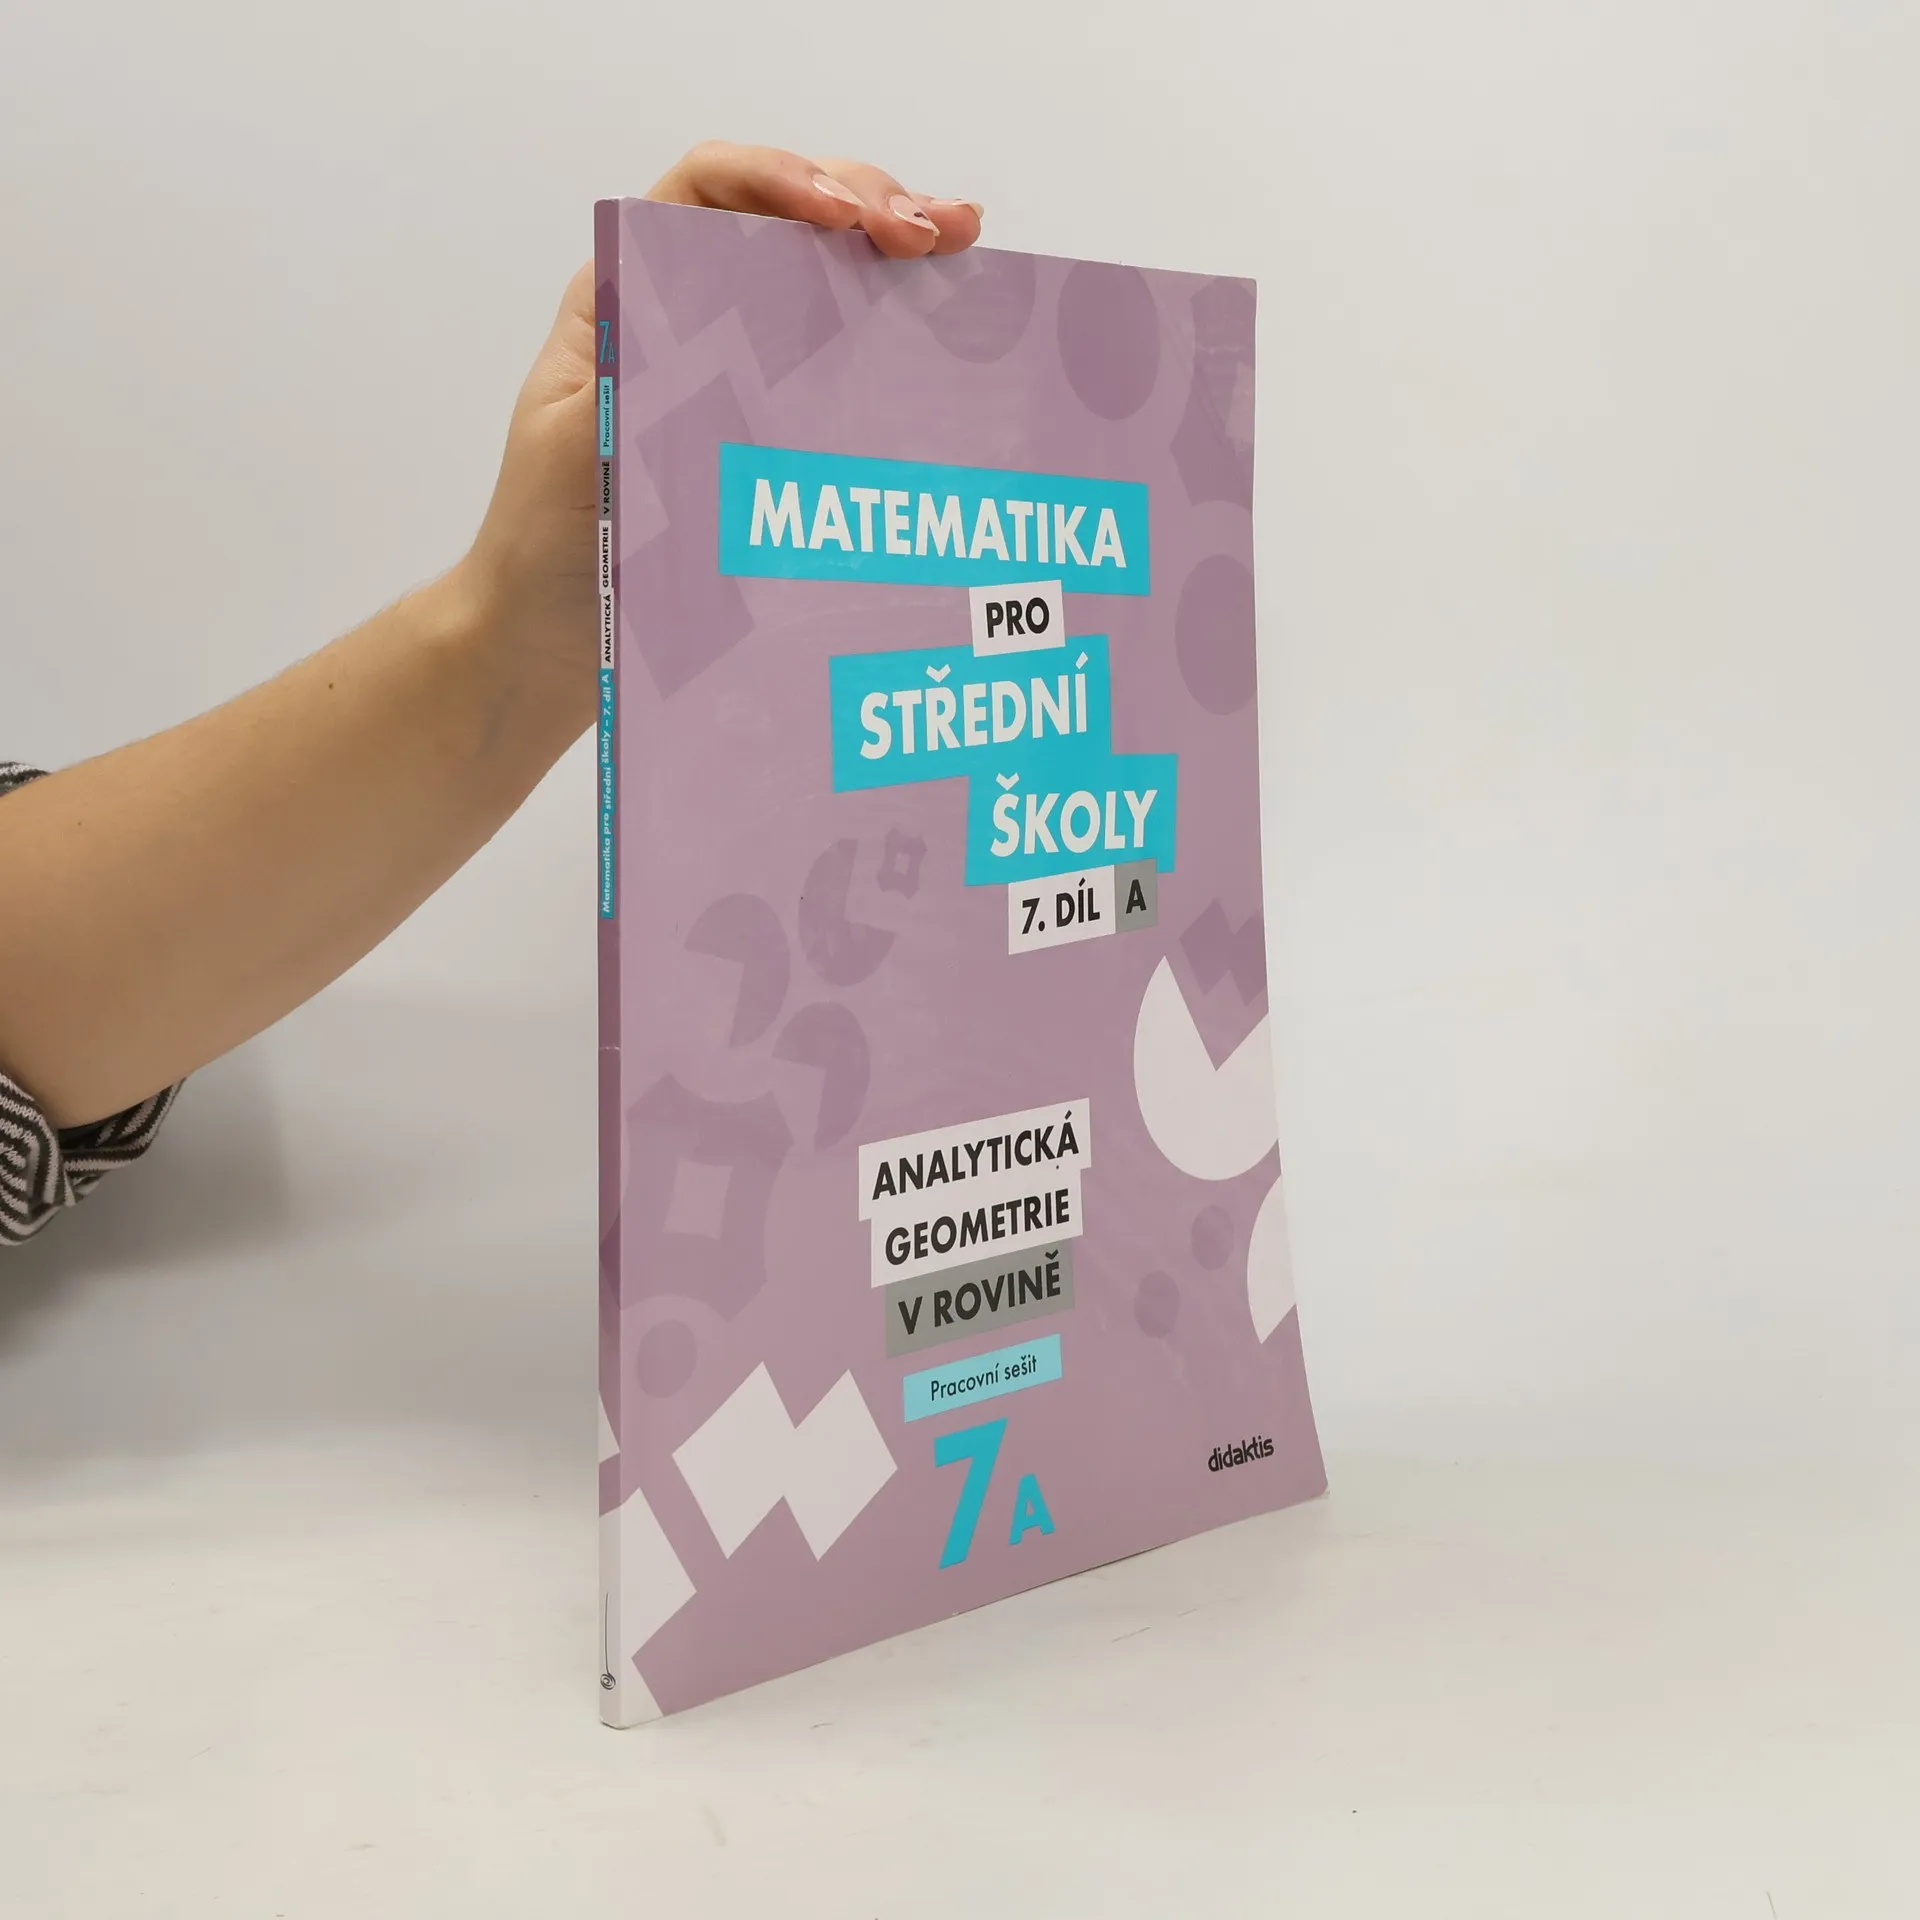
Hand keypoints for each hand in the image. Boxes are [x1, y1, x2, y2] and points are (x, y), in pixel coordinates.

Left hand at [463, 144, 984, 712]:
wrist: (550, 638)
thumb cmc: (547, 541)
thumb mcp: (576, 442)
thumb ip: (634, 373)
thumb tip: (721, 328)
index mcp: (632, 297)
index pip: (710, 190)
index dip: (781, 176)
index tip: (842, 215)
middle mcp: (693, 319)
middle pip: (791, 220)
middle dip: (870, 203)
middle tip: (934, 236)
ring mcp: (747, 375)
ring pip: (831, 282)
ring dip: (900, 255)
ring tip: (963, 254)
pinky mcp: (782, 433)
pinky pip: (847, 366)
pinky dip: (901, 336)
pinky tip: (950, 331)